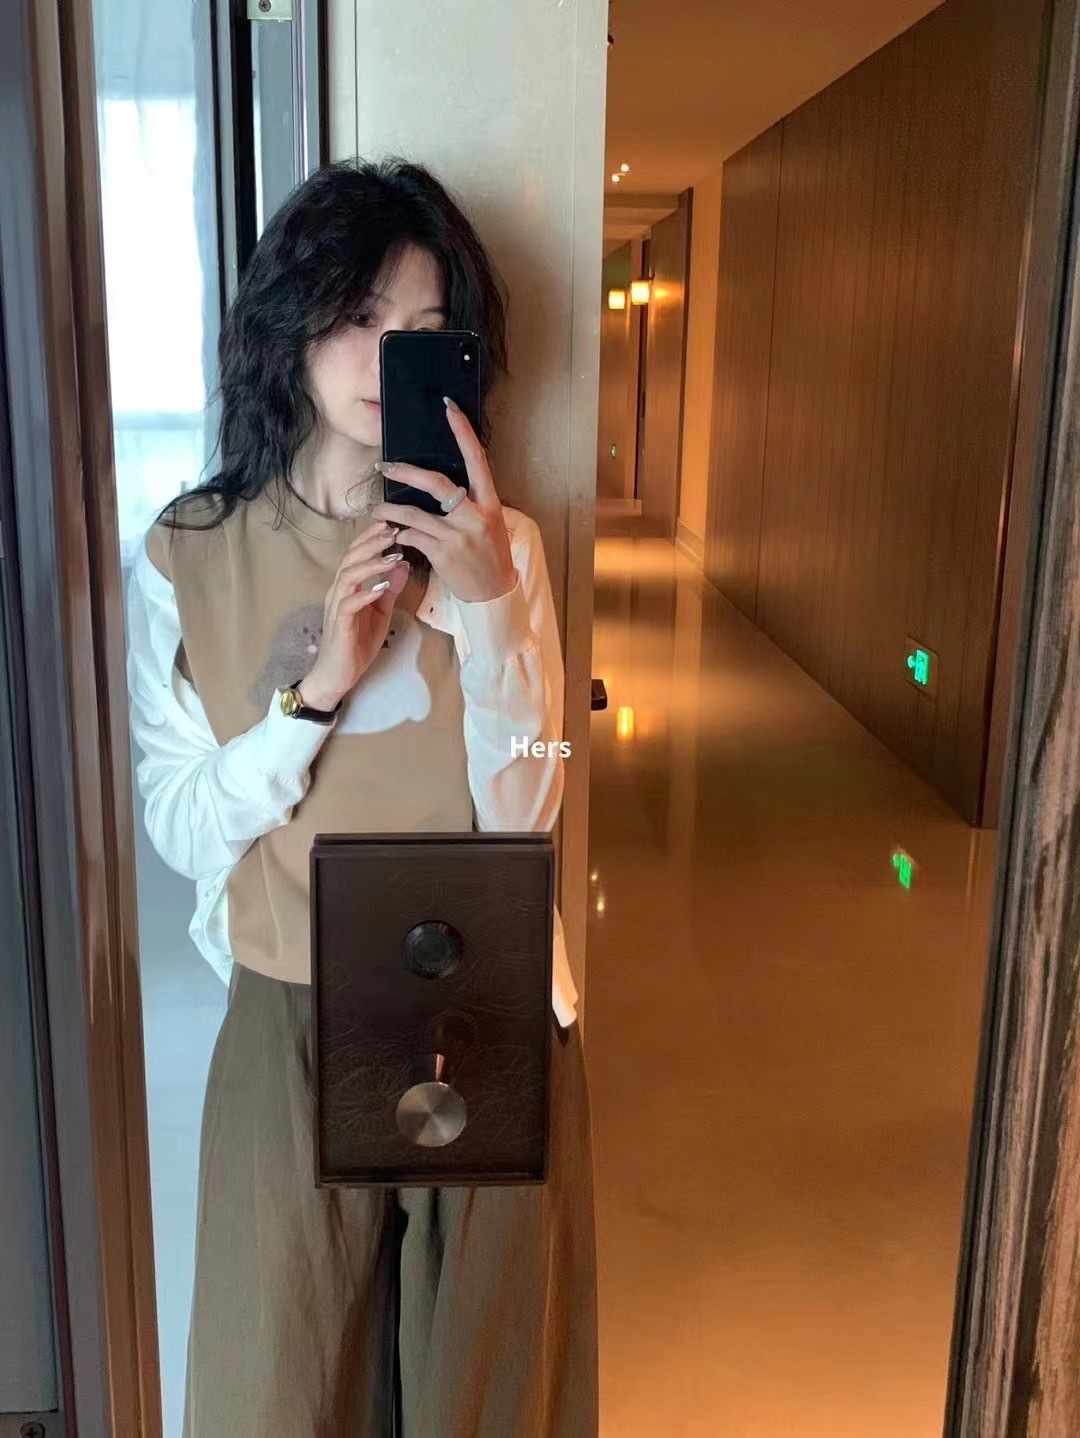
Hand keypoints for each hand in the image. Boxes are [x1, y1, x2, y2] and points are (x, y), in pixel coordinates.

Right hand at [300, 522, 409, 709]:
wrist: (337, 675)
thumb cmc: (356, 644)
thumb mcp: (381, 613)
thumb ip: (390, 589)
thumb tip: (403, 564)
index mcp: (347, 587)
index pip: (355, 555)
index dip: (370, 538)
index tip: (389, 525)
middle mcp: (338, 592)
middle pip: (350, 558)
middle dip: (371, 543)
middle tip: (392, 532)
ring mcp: (336, 607)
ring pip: (348, 576)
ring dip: (371, 565)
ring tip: (392, 557)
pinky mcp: (339, 624)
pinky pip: (349, 603)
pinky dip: (365, 593)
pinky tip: (382, 588)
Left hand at [370, 398, 516, 603]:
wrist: (493, 592)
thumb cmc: (490, 555)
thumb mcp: (489, 523)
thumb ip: (469, 503)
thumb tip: (441, 485)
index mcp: (489, 503)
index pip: (476, 459)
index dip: (463, 432)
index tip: (448, 408)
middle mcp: (474, 516)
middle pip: (436, 484)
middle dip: (406, 473)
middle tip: (384, 467)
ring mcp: (457, 536)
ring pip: (414, 515)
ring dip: (390, 510)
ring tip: (377, 509)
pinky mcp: (442, 554)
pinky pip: (412, 538)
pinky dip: (401, 535)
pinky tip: (396, 536)